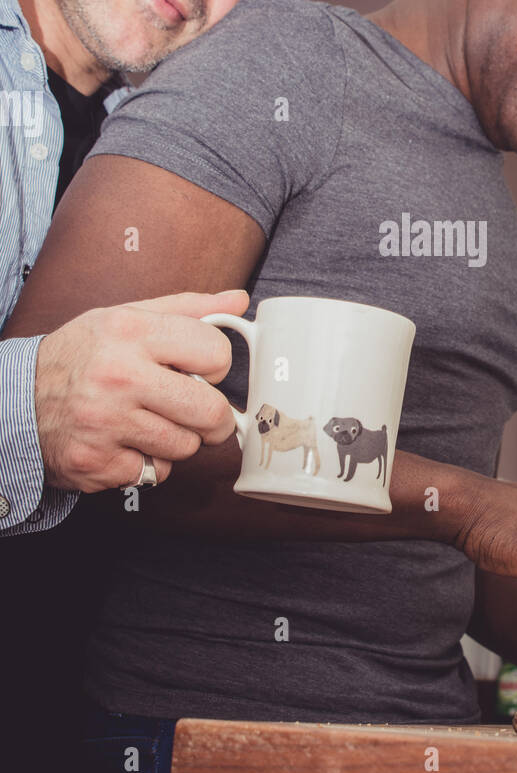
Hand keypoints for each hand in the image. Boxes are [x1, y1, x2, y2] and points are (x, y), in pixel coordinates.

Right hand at [34, 289, 248, 491]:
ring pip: (186, 446)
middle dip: (213, 416)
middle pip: (210, 411)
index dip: (217, 364)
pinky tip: (127, 442)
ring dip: (178, 439)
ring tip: (151, 421)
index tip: (203, 369)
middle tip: (197, 410)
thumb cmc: (83, 355)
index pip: (216, 352)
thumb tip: (238, 300)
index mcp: (130, 331)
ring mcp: (106, 423)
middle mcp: (118, 376)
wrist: (18, 400)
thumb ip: (186, 309)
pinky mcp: (99, 463)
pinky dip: (149, 462)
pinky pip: (156, 472)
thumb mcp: (126, 317)